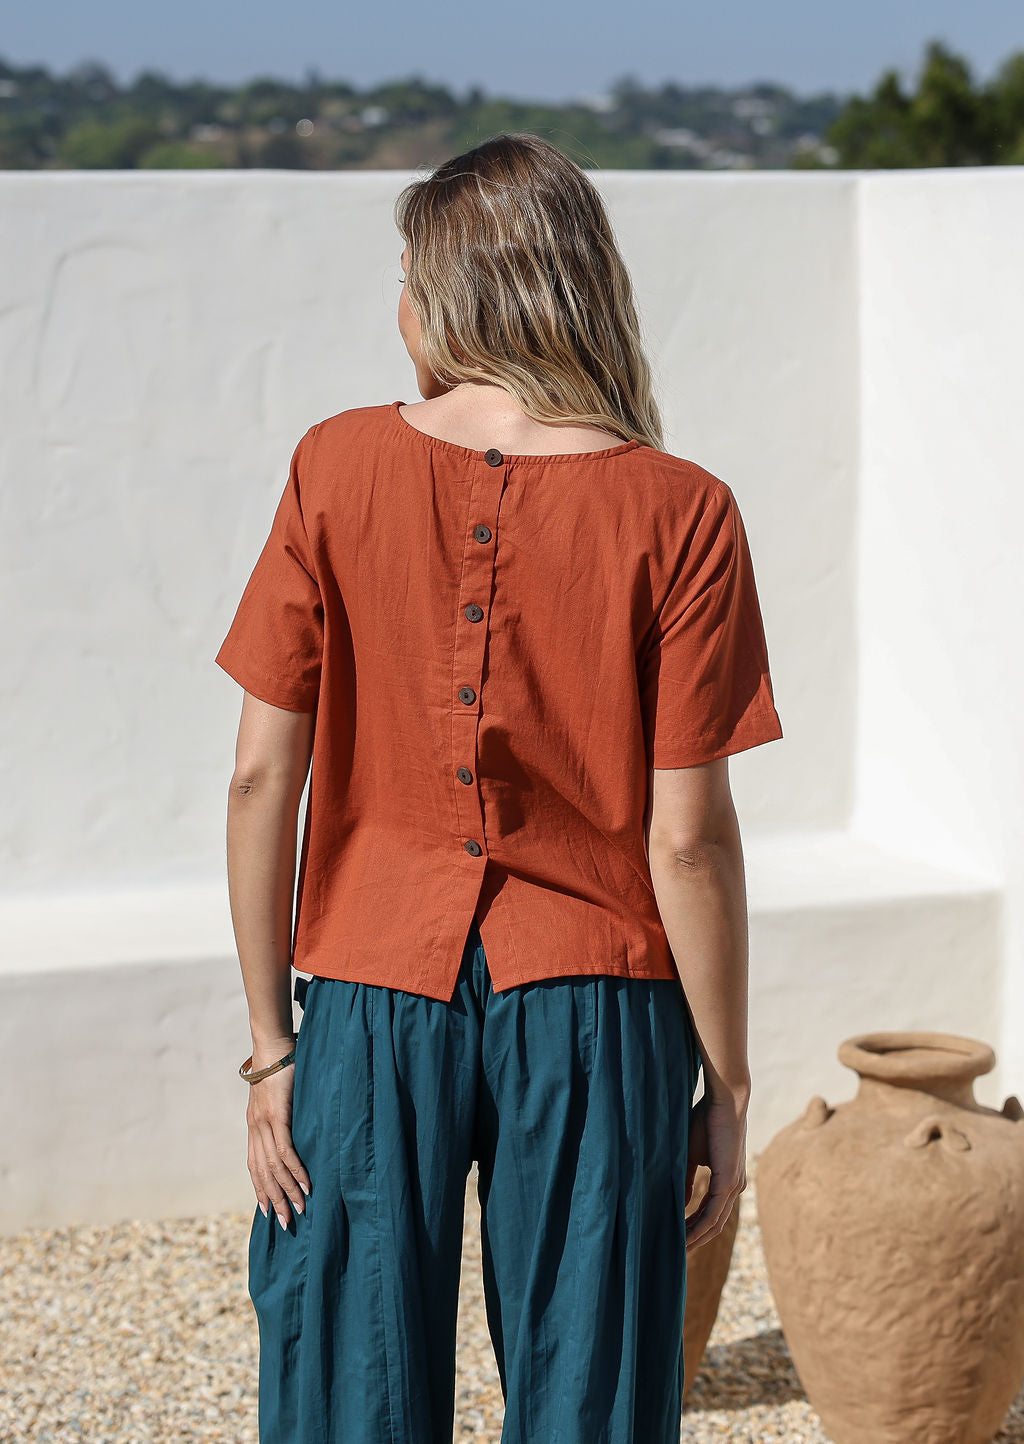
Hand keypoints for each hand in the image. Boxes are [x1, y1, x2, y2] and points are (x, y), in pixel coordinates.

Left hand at [246, 1036, 310, 1228]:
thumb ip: (281, 1113)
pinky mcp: (277, 1116)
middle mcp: (255, 1129)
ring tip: (299, 1210)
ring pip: (273, 1167)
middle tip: (287, 1224)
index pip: (254, 1167)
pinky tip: (305, 1185)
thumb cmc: (279, 1067)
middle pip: (262, 1174)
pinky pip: (285, 1151)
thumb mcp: (277, 1096)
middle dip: (275, 1201)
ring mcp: (265, 1123)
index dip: (261, 1190)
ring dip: (287, 1191)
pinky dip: (295, 1171)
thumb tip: (293, 1126)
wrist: (273, 1045)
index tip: (269, 1212)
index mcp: (254, 1126)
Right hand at [683, 1087, 747, 1251]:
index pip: (710, 1212)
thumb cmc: (706, 1120)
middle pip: (714, 1225)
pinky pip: (713, 1214)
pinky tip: (683, 1235)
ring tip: (676, 1249)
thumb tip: (680, 1204)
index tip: (676, 1236)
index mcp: (727, 1179)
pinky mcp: (729, 1183)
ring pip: (714, 1224)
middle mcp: (734, 1187)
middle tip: (674, 1253)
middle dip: (694, 1240)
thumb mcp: (692, 1155)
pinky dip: (698, 1227)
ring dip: (695, 1238)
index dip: (693, 1227)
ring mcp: (734, 1187)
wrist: (724, 1101)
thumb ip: (686, 1179)